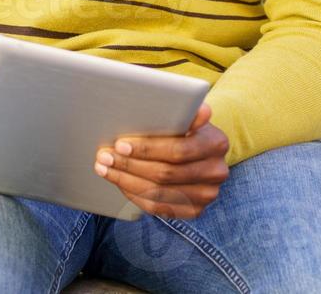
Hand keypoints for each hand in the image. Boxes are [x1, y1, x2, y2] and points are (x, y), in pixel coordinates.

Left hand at [94, 102, 228, 218]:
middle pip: (166, 174)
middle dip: (130, 165)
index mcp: (216, 143)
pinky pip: (159, 207)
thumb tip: (200, 109)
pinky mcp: (195, 210)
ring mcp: (207, 195)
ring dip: (126, 181)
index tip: (120, 144)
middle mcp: (216, 172)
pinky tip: (119, 183)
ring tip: (105, 169)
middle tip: (104, 157)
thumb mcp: (185, 115)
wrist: (198, 151)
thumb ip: (186, 112)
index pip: (178, 150)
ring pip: (159, 193)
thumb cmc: (184, 128)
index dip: (146, 149)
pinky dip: (135, 195)